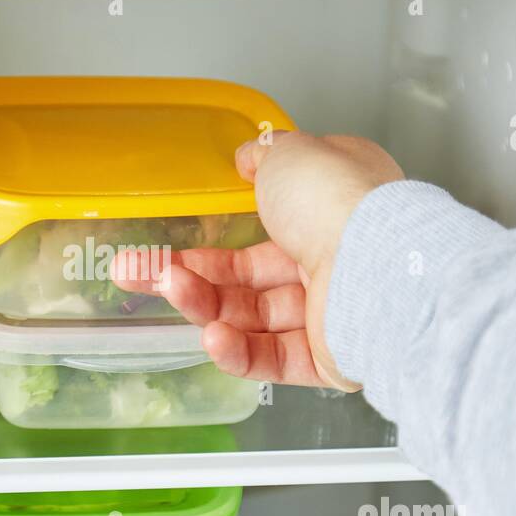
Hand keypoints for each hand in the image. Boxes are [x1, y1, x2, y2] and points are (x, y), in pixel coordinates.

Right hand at [112, 131, 402, 389]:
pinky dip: (238, 350)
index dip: (218, 227)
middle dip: (188, 273)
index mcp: (333, 205)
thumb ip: (263, 158)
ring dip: (205, 306)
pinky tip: (210, 337)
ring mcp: (330, 311)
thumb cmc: (338, 202)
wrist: (379, 269)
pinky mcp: (327, 359)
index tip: (174, 230)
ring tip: (168, 292)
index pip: (268, 220)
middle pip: (247, 274)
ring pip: (252, 316)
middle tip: (135, 272)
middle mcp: (335, 255)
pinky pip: (272, 358)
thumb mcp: (291, 156)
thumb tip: (247, 156)